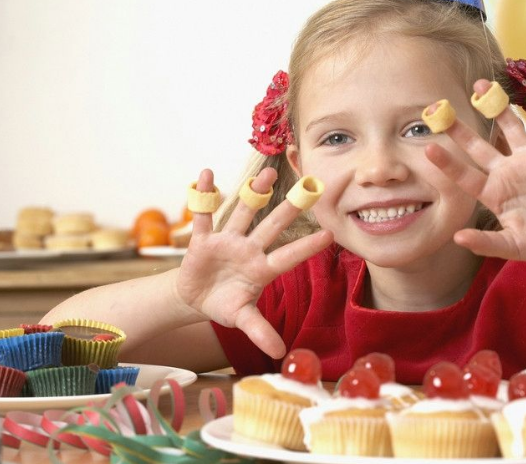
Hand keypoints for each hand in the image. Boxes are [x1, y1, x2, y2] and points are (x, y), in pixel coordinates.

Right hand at [174, 168, 332, 358]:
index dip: (307, 247)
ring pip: (243, 213)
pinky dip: (204, 196)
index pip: (288, 256)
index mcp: (262, 269)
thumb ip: (260, 331)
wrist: (195, 298)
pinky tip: (206, 174)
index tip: (330, 235)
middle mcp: (249, 249)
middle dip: (288, 209)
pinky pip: (204, 214)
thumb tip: (280, 352)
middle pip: (271, 226)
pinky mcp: (204, 239)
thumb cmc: (225, 305)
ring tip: (266, 174)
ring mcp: (227, 241)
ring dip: (253, 193)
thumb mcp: (242, 318)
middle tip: (308, 188)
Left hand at [424, 80, 525, 264]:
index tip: (428, 147)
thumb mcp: (512, 246)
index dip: (447, 162)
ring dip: (499, 106)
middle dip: (460, 127)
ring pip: (511, 128)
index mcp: (492, 193)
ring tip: (483, 84)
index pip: (464, 175)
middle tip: (439, 106)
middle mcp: (505, 172)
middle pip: (478, 146)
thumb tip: (457, 238)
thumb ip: (487, 242)